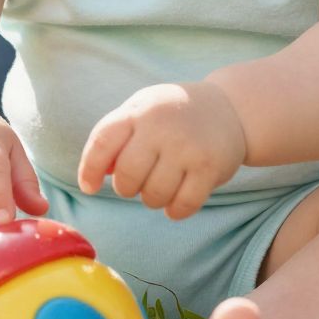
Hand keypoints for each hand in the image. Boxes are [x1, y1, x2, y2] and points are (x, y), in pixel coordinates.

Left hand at [77, 81, 246, 219]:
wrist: (229, 108)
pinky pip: (182, 206)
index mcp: (138, 111)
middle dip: (126, 189)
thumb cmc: (173, 113)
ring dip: (152, 199)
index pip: (101, 143)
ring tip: (162, 185)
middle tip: (137, 183)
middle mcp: (161, 127)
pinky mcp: (209, 167)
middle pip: (126, 177)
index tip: (89, 188)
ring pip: (153, 196)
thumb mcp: (141, 111)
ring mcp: (187, 147)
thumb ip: (115, 138)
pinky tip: (177, 200)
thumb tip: (93, 178)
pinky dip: (175, 211)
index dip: (89, 170)